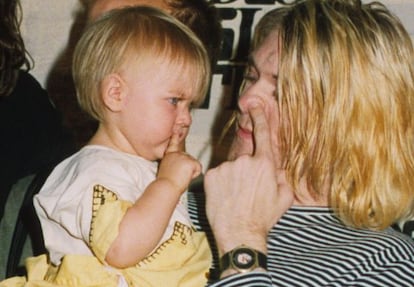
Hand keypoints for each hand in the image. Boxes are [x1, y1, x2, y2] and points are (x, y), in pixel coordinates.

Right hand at [157, 131, 200, 193]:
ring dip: (190, 172)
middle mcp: (176, 153)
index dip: (176, 135)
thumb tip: (181, 166)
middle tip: (178, 176)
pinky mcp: (190, 161)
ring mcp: (184, 156)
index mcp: (169, 155)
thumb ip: (174, 164)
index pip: (173, 143)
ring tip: (180, 176)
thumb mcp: (166, 169)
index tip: (177, 127)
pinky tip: (185, 177)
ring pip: (194, 164)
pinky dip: (194, 175)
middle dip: (188, 168)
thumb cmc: (165, 183)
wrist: (166, 187)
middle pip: (190, 159)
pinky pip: (198, 169)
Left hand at [204, 105, 293, 255]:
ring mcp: (226, 167)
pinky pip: (218, 174)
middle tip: (248, 191)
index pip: (262, 134)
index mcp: (264, 163)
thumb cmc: (264, 218)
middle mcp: (244, 161)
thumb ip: (282, 176)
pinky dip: (221, 182)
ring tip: (236, 197)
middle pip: (246, 157)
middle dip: (247, 169)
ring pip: (231, 167)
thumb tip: (275, 167)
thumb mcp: (284, 197)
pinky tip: (225, 197)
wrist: (239, 233)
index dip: (259, 118)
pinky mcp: (211, 175)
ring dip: (233, 177)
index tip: (255, 106)